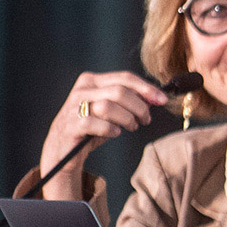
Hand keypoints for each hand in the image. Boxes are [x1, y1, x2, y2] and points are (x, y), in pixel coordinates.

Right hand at [40, 72, 165, 198]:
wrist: (63, 148)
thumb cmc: (93, 127)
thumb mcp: (112, 109)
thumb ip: (129, 100)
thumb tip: (155, 97)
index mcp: (92, 80)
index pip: (125, 77)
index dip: (146, 88)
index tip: (162, 100)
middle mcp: (82, 90)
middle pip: (120, 91)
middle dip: (139, 107)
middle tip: (145, 120)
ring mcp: (73, 106)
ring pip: (109, 106)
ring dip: (126, 118)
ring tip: (130, 126)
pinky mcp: (71, 124)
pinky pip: (96, 123)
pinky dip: (110, 129)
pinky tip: (115, 133)